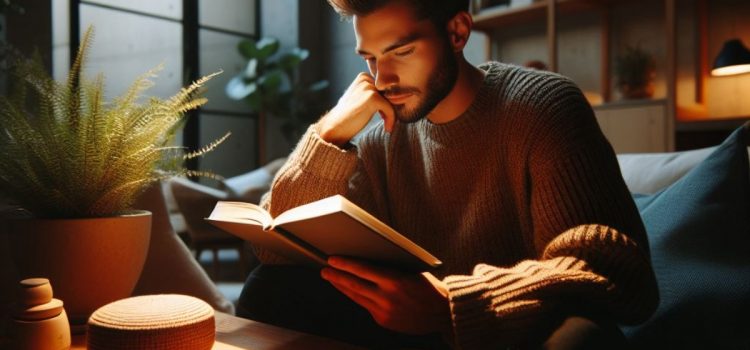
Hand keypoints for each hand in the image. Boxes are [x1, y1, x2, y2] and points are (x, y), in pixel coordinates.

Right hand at [317, 73, 395, 145]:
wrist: (335, 127)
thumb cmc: (348, 116)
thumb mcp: (360, 99)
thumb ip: (373, 94)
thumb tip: (396, 96)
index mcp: (363, 77)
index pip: (385, 88)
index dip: (387, 102)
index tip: (383, 115)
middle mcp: (365, 79)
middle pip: (389, 93)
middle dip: (389, 108)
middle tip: (385, 121)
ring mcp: (368, 87)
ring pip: (391, 101)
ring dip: (391, 115)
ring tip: (386, 125)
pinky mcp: (372, 98)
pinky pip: (390, 108)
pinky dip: (391, 120)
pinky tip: (387, 128)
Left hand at [320, 256, 451, 334]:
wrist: (443, 313)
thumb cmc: (429, 287)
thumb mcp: (411, 271)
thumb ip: (389, 269)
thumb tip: (365, 262)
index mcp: (395, 281)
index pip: (362, 270)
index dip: (345, 264)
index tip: (332, 259)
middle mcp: (387, 298)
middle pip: (354, 285)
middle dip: (336, 277)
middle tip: (325, 270)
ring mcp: (384, 312)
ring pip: (357, 297)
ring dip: (342, 287)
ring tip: (332, 279)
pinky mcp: (384, 322)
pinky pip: (366, 307)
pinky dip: (358, 298)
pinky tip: (351, 291)